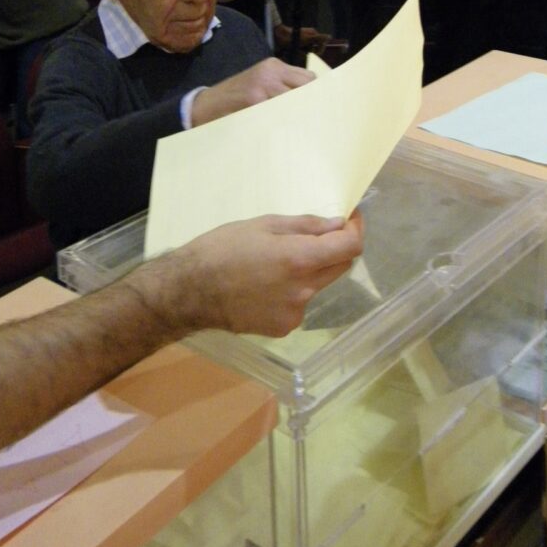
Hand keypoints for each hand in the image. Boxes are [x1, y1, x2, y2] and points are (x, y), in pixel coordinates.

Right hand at [181, 214, 363, 336]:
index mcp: (299, 259)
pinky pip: (299, 304)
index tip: (350, 219)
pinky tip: (264, 286)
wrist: (190, 292)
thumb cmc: (222, 248)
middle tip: (313, 236)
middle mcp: (304, 290)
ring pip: (317, 286)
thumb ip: (305, 226)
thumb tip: (337, 225)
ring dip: (309, 271)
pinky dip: (291, 292)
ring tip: (274, 264)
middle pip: (339, 267)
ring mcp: (295, 313)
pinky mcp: (283, 328)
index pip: (350, 248)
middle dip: (334, 249)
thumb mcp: (263, 225)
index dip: (356, 230)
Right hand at [191, 56, 313, 125]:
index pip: (309, 77)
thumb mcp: (261, 85)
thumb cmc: (237, 99)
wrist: (206, 106)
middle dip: (313, 102)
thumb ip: (283, 87)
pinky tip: (287, 130)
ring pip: (296, 98)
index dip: (317, 93)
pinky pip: (280, 110)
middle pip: (307, 85)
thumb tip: (314, 101)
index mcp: (274, 65)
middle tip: (317, 121)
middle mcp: (271, 70)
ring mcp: (263, 83)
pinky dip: (286, 120)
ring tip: (304, 128)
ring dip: (301, 113)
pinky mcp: (255, 98)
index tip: (323, 108)